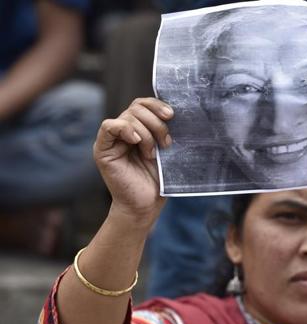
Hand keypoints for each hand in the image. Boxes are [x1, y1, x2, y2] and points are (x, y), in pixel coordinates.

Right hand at [93, 98, 173, 220]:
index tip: (171, 115)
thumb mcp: (166, 150)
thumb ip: (165, 130)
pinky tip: (136, 141)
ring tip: (152, 153)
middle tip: (166, 143)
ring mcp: (112, 140)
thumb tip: (173, 110)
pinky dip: (124, 129)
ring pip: (128, 117)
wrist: (146, 205)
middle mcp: (124, 131)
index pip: (143, 103)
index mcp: (139, 128)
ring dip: (146, 133)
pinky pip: (108, 127)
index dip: (157, 104)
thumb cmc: (159, 180)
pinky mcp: (102, 150)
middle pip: (137, 108)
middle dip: (156, 122)